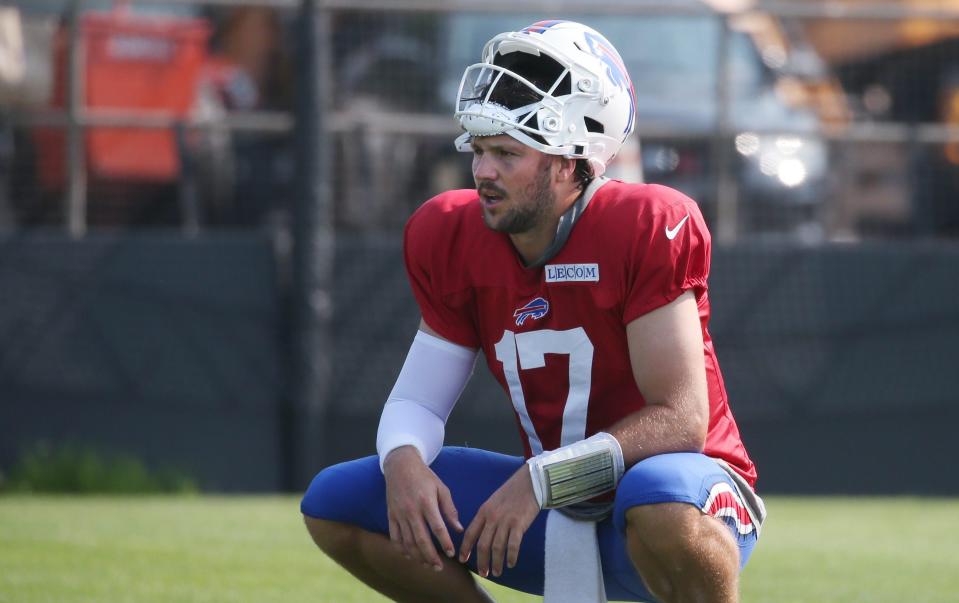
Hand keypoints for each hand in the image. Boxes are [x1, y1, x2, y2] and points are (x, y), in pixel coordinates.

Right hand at [383, 446, 462, 571]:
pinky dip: (402, 549)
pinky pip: (395, 537)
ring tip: (427, 565)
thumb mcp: (441, 488)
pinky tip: (410, 556)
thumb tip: (458, 528)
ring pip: (407, 542)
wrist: (400, 465)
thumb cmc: (425, 477)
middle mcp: (411, 510)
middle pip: (421, 539)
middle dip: (431, 557)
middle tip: (439, 567)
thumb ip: (450, 509)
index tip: (452, 554)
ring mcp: (399, 514)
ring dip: (418, 556)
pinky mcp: (391, 515)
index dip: (445, 543)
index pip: (437, 528)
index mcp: (427, 502)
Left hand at [458, 464, 539, 577]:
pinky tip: (511, 563)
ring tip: (497, 572)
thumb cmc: (512, 492)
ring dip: (496, 562)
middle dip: (481, 561)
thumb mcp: (493, 502)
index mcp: (483, 511)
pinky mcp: (519, 524)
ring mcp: (505, 521)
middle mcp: (492, 517)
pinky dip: (511, 556)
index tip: (462, 560)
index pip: (470, 533)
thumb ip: (486, 516)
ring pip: (497, 548)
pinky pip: (513, 545)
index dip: (465, 548)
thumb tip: (481, 534)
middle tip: (484, 573)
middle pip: (482, 544)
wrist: (530, 482)